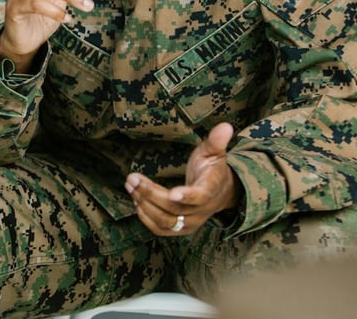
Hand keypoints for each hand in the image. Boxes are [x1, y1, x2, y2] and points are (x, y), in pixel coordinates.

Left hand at [125, 123, 239, 235]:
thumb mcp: (214, 153)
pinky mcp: (180, 229)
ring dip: (144, 204)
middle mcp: (202, 211)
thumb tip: (225, 126)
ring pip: (165, 220)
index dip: (187, 196)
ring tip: (130, 185)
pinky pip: (161, 229)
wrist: (220, 193)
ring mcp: (191, 223)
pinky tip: (136, 200)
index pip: (200, 196)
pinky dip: (146, 216)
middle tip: (132, 178)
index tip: (173, 193)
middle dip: (150, 193)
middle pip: (173, 208)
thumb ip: (216, 141)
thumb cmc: (212, 170)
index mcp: (210, 190)